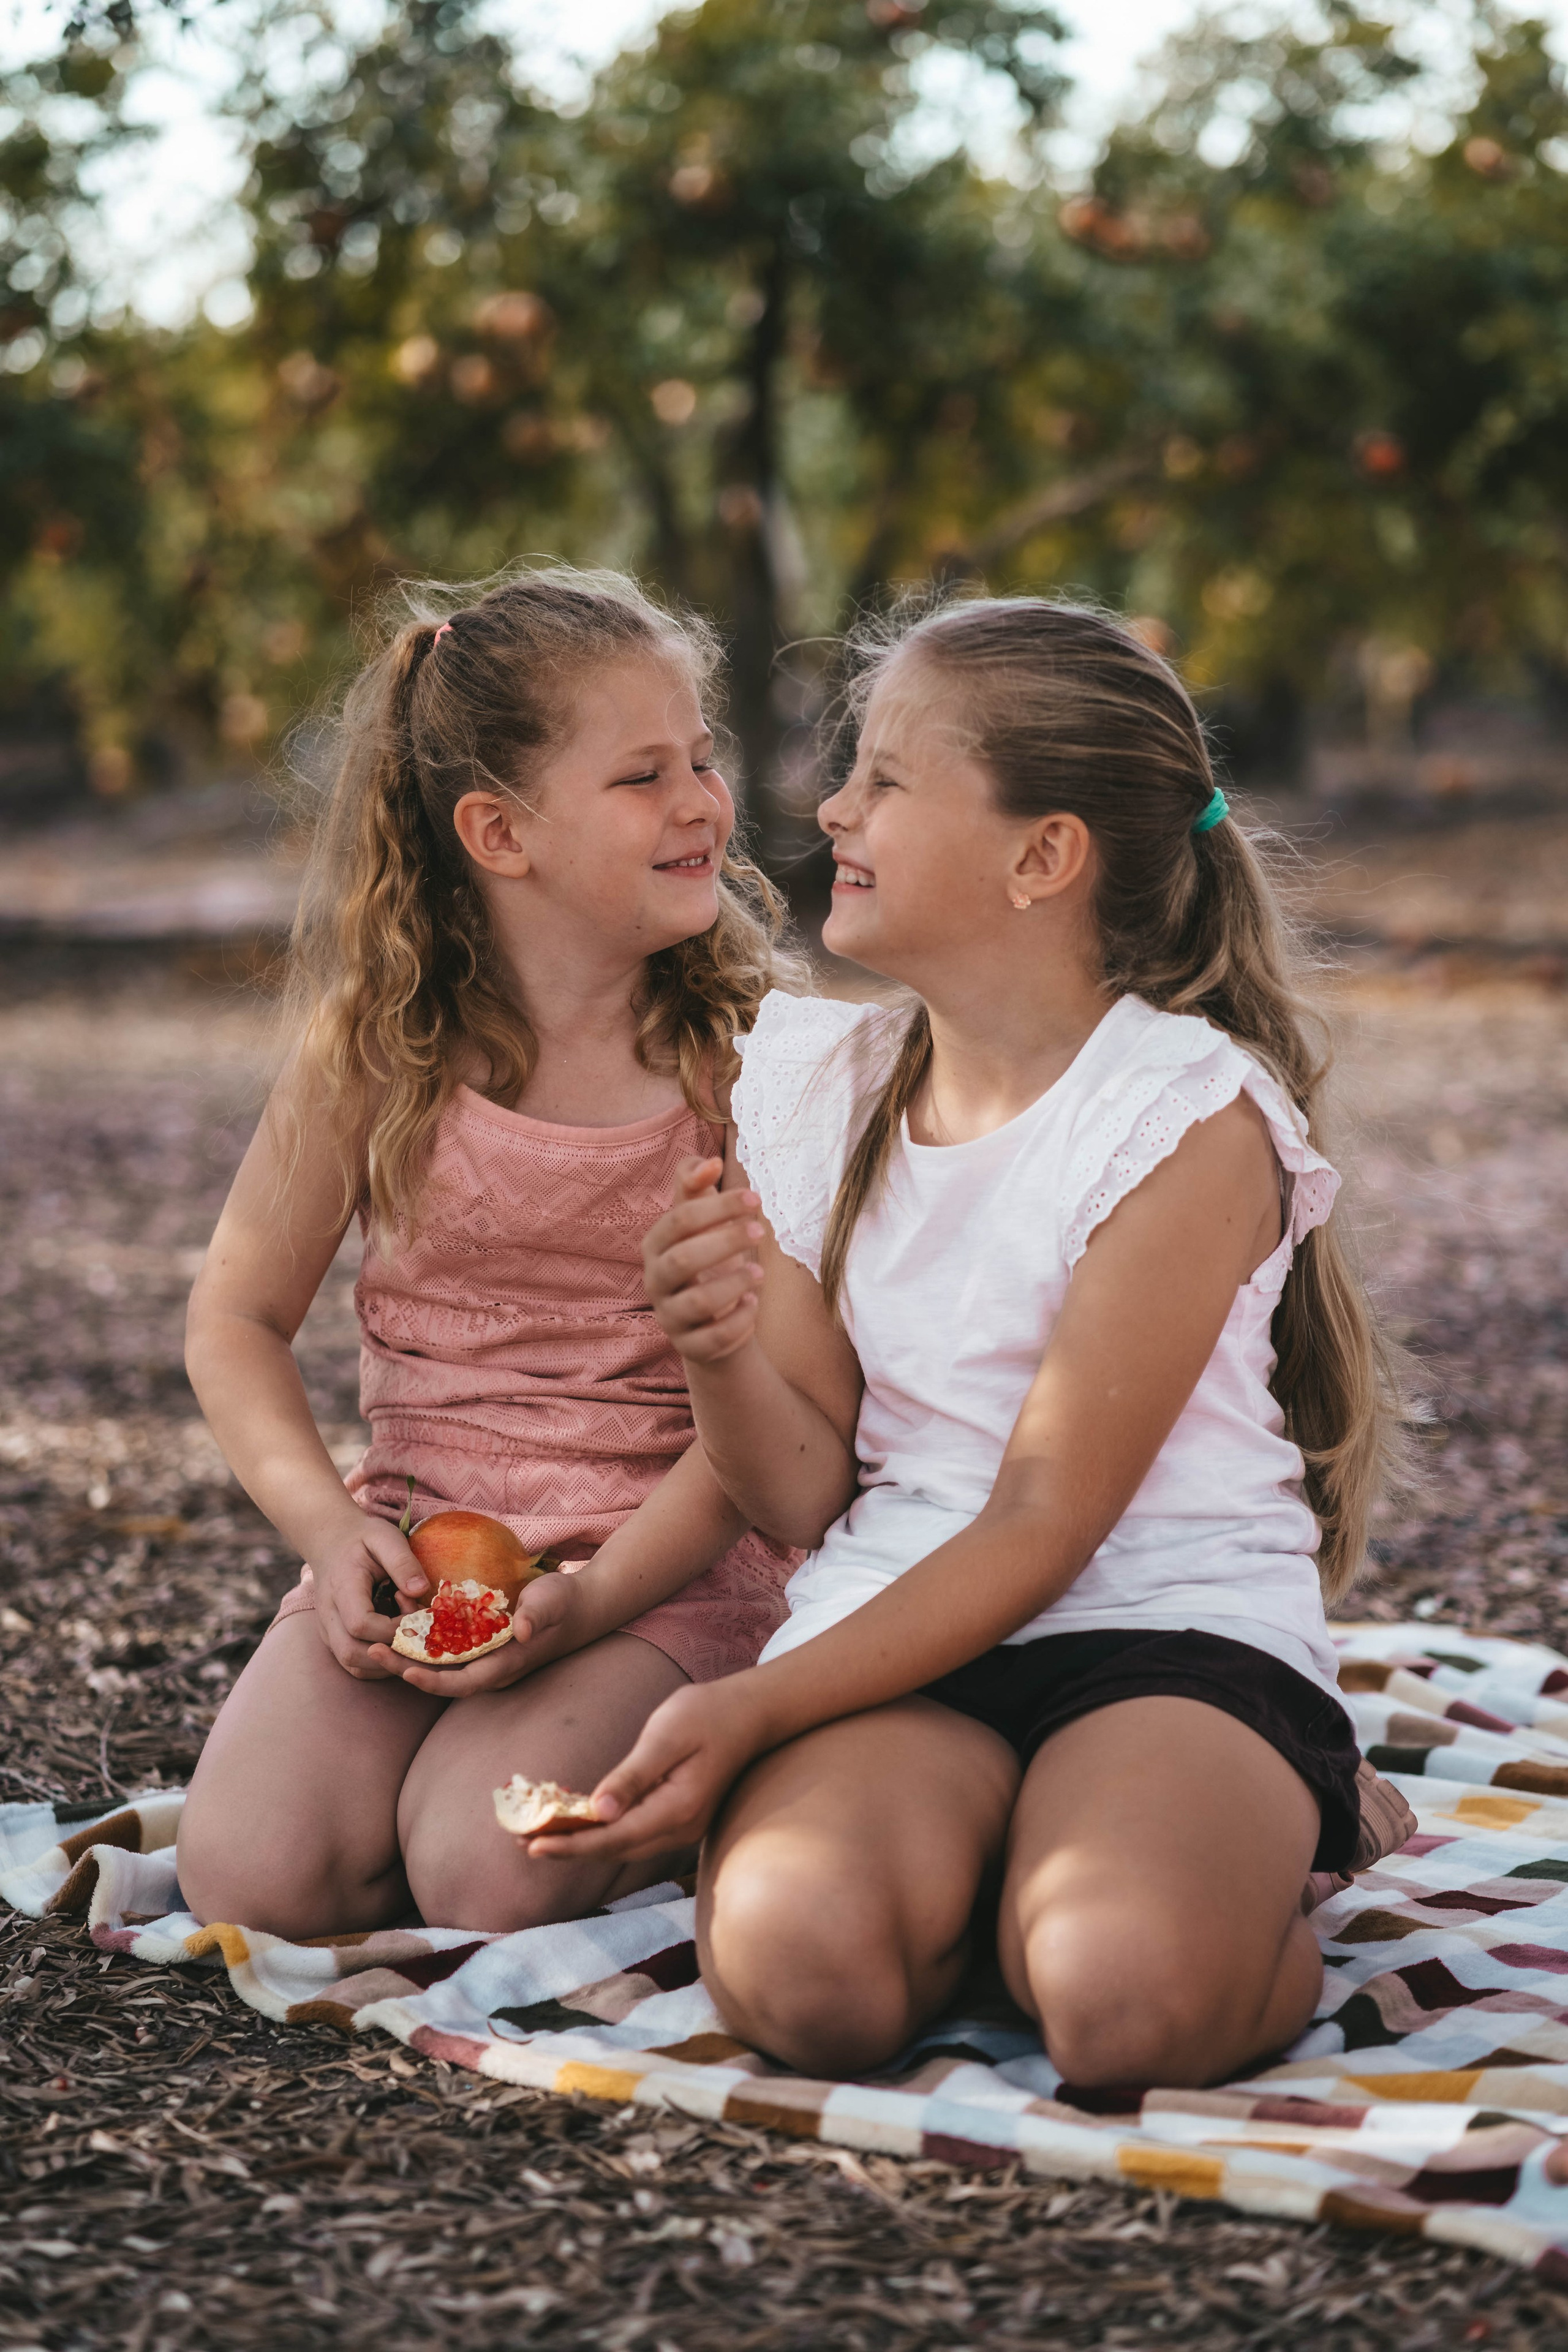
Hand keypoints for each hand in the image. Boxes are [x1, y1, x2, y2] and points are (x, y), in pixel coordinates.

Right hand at [311, 1513, 428, 1679]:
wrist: (332, 1541)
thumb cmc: (363, 1538)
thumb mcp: (385, 1537)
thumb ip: (402, 1561)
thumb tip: (420, 1590)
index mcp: (341, 1588)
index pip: (360, 1624)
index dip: (392, 1630)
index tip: (419, 1620)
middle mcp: (329, 1614)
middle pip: (351, 1652)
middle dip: (391, 1655)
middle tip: (421, 1643)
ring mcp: (328, 1629)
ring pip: (351, 1663)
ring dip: (385, 1664)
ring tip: (413, 1646)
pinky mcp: (333, 1637)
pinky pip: (352, 1663)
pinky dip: (377, 1665)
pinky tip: (399, 1649)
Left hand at [387, 1565, 600, 1698]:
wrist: (580, 1605)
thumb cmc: (565, 1602)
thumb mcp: (552, 1602)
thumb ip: (536, 1615)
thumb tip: (521, 1630)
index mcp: (506, 1664)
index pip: (462, 1683)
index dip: (432, 1681)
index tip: (404, 1672)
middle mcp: (492, 1666)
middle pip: (442, 1677)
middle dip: (406, 1668)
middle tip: (372, 1651)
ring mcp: (486, 1657)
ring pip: (442, 1663)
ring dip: (411, 1653)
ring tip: (380, 1634)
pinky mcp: (483, 1644)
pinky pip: (449, 1648)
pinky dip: (426, 1638)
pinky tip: (407, 1617)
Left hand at [522, 1674, 767, 1864]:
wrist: (749, 1713)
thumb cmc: (707, 1714)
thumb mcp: (666, 1735)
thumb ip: (632, 1776)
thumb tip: (598, 1812)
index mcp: (678, 1809)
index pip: (614, 1838)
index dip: (571, 1844)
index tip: (531, 1845)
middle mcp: (682, 1829)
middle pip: (615, 1849)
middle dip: (569, 1847)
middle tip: (521, 1841)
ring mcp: (683, 1828)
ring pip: (624, 1845)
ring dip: (583, 1843)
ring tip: (540, 1834)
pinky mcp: (680, 1819)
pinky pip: (635, 1833)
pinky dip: (604, 1831)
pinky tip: (579, 1819)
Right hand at [642, 1156, 763, 1364]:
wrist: (712, 1321)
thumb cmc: (709, 1261)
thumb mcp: (701, 1222)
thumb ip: (697, 1186)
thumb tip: (709, 1161)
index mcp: (655, 1245)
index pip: (678, 1220)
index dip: (716, 1206)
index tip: (754, 1197)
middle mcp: (655, 1281)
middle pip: (682, 1260)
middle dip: (724, 1241)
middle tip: (760, 1230)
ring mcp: (670, 1316)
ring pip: (697, 1302)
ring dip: (734, 1283)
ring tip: (760, 1274)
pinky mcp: (690, 1347)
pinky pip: (713, 1338)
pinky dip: (738, 1321)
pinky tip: (753, 1304)